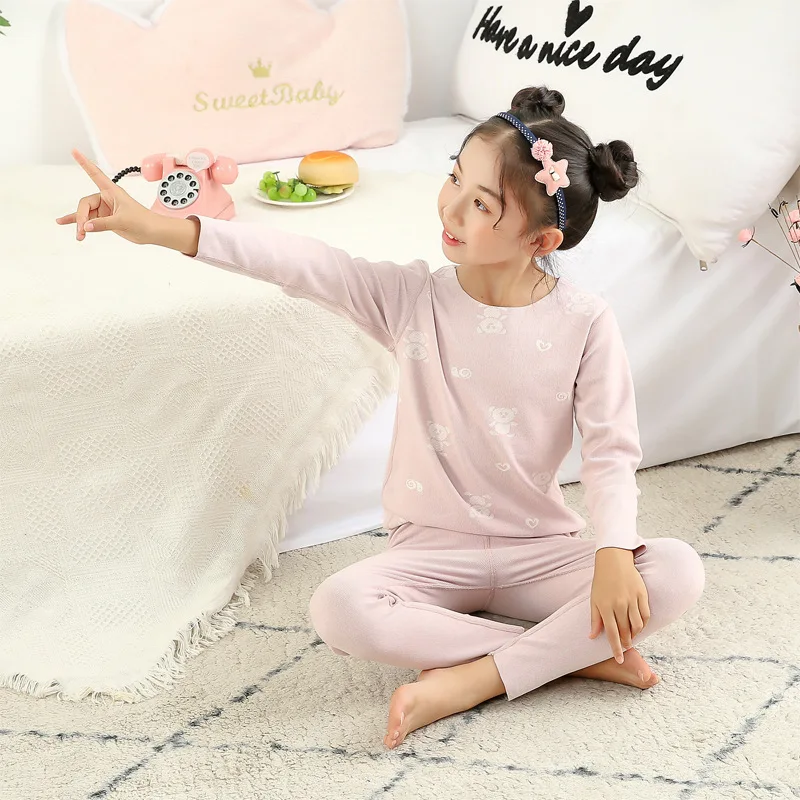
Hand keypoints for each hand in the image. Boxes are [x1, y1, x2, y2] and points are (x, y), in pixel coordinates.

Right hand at [56, 149, 156, 244]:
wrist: (153, 232)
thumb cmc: (144, 221)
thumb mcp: (123, 221)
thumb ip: (103, 224)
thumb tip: (86, 227)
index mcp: (112, 191)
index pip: (95, 174)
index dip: (84, 162)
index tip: (74, 151)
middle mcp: (107, 198)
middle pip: (85, 204)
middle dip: (82, 217)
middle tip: (82, 229)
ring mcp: (105, 210)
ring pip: (86, 215)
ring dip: (80, 224)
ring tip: (79, 235)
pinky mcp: (106, 220)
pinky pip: (89, 221)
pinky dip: (80, 224)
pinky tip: (65, 223)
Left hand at [588, 547, 649, 663]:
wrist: (613, 560)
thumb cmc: (601, 581)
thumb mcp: (594, 599)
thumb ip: (594, 619)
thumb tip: (593, 637)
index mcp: (605, 607)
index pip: (612, 634)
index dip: (616, 649)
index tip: (619, 660)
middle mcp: (619, 604)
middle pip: (626, 631)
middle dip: (626, 643)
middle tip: (626, 648)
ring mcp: (632, 599)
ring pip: (638, 625)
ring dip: (635, 635)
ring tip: (631, 637)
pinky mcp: (642, 594)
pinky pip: (646, 615)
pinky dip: (644, 623)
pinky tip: (639, 626)